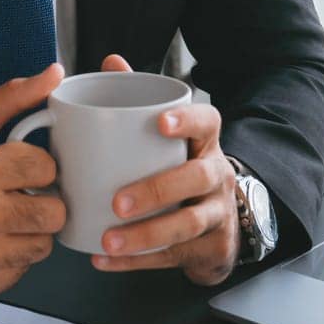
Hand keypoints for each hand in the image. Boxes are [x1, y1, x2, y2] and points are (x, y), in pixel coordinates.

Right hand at [0, 63, 67, 302]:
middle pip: (55, 212)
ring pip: (45, 244)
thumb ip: (15, 96)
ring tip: (7, 220)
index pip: (48, 168)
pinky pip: (26, 269)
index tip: (19, 170)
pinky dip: (16, 257)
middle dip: (43, 203)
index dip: (39, 168)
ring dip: (32, 232)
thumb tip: (54, 73)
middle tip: (19, 198)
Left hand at [89, 54, 239, 285]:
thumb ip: (140, 98)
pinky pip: (173, 257)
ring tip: (109, 238)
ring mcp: (217, 214)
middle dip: (158, 190)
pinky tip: (104, 259)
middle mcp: (217, 176)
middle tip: (119, 201)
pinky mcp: (209, 248)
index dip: (188, 121)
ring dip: (145, 234)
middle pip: (197, 178)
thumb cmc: (180, 168)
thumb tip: (111, 62)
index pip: (209, 123)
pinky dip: (136, 261)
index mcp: (205, 143)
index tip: (161, 122)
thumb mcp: (170, 136)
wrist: (219, 222)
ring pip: (188, 225)